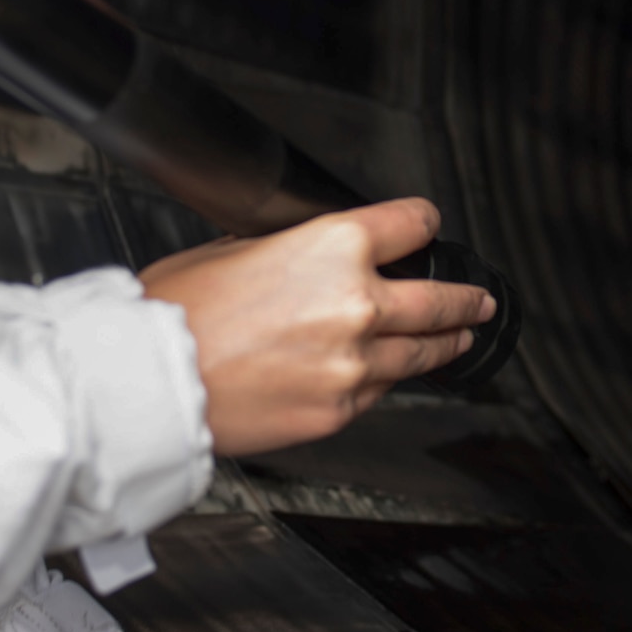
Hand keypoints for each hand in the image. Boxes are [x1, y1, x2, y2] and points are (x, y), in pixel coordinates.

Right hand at [139, 198, 494, 456]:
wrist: (151, 382)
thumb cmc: (175, 313)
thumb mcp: (233, 248)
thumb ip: (289, 249)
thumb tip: (309, 252)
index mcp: (334, 247)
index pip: (409, 224)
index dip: (422, 222)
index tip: (427, 226)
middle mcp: (357, 302)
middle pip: (438, 299)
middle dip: (465, 299)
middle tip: (479, 301)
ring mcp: (354, 362)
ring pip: (420, 352)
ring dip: (443, 343)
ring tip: (456, 339)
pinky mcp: (339, 408)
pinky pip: (378, 391)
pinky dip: (384, 379)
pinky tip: (382, 374)